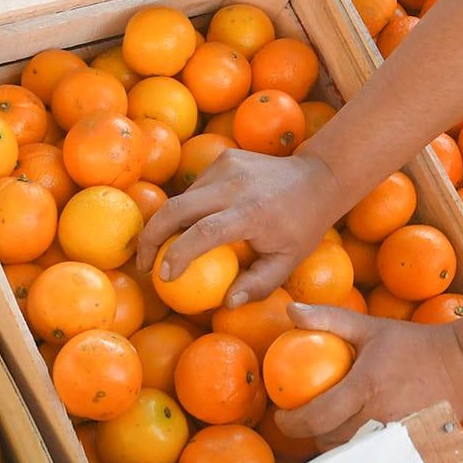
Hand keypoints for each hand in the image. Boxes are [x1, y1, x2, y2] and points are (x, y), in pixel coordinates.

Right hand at [135, 147, 345, 305]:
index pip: (203, 232)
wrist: (318, 178)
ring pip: (183, 197)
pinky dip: (187, 208)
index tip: (163, 276)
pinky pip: (196, 187)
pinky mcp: (224, 158)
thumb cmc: (303, 227)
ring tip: (163, 250)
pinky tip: (189, 226)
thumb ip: (258, 285)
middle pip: (176, 208)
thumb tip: (226, 304)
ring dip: (167, 223)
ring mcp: (227, 166)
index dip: (177, 254)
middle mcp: (235, 185)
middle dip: (151, 237)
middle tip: (144, 264)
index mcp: (252, 212)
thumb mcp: (288, 262)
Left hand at [275, 303, 462, 447]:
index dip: (290, 422)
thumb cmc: (414, 345)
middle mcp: (378, 419)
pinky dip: (356, 455)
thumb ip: (329, 318)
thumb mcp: (371, 327)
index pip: (316, 417)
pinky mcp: (408, 453)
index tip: (281, 414)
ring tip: (327, 427)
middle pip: (326, 442)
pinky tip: (353, 441)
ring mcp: (395, 441)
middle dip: (308, 434)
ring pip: (346, 457)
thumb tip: (290, 310)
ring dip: (332, 445)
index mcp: (366, 389)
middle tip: (304, 418)